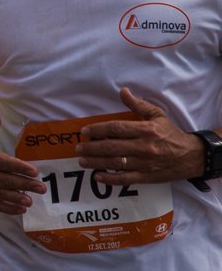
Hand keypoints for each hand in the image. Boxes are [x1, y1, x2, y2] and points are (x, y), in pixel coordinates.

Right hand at [0, 103, 45, 214]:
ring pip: (0, 193)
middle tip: (41, 188)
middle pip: (4, 180)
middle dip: (24, 184)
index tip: (34, 171)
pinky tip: (21, 208)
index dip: (19, 167)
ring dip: (16, 198)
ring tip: (31, 200)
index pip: (3, 163)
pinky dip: (8, 208)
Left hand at [77, 87, 203, 184]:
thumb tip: (123, 91)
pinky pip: (126, 179)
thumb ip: (138, 104)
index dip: (98, 130)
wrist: (192, 156)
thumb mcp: (157, 115)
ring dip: (96, 162)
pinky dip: (110, 179)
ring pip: (116, 163)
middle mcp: (144, 147)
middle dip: (92, 148)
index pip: (116, 129)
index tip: (84, 131)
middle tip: (78, 148)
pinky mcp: (147, 177)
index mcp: (146, 130)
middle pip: (112, 147)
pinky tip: (98, 176)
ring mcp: (145, 163)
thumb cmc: (171, 134)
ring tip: (82, 161)